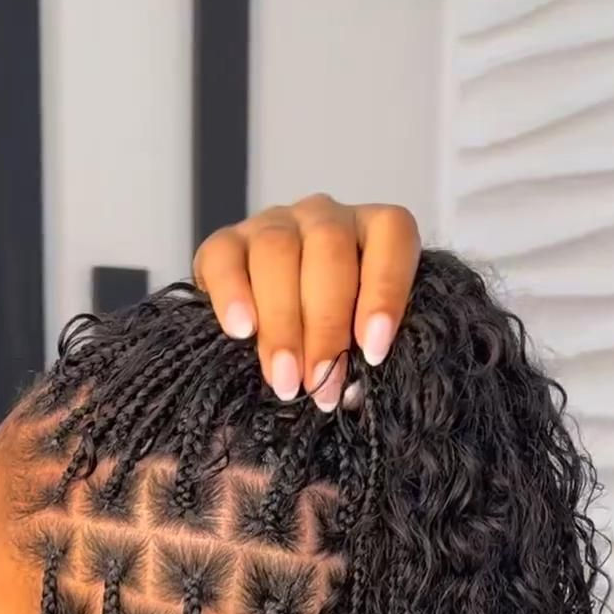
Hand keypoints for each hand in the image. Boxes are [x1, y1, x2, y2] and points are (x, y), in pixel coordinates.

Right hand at [193, 192, 420, 411]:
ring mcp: (272, 225)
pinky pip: (224, 258)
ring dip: (282, 323)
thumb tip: (350, 394)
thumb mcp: (352, 347)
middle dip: (326, 326)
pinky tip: (242, 332)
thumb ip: (360, 357)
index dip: (386, 290)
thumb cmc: (321, 345)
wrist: (258, 343)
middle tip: (320, 383)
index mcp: (369, 233)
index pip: (390, 234)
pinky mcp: (224, 244)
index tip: (373, 352)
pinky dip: (233, 296)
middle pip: (328, 249)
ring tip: (284, 379)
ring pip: (277, 252)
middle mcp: (323, 220)